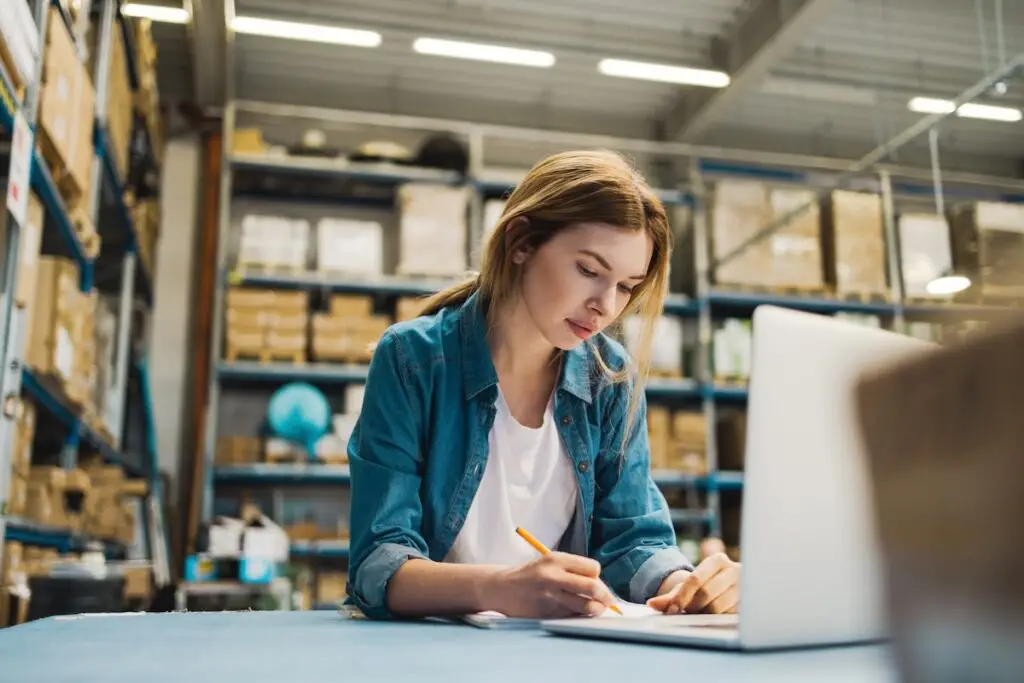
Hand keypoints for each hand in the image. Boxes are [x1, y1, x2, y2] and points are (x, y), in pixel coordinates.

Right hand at [486, 552, 617, 618]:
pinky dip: (580, 616)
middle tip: (608, 601)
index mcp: (556, 560)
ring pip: (586, 606)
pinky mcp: (547, 614)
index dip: (597, 576)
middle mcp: (553, 577)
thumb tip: (601, 587)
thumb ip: (573, 570)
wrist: (501, 588)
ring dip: (596, 610)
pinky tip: (576, 613)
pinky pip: (573, 617)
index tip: (594, 581)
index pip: (593, 568)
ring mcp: (550, 597)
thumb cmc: (531, 575)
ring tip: (595, 609)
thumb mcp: (549, 562)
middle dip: (605, 596)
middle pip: (593, 587)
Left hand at [646, 553, 739, 614]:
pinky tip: (712, 617)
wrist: (725, 590)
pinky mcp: (749, 604)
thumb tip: (652, 604)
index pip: (695, 579)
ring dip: (704, 614)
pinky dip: (715, 620)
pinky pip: (727, 617)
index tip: (673, 609)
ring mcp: (745, 587)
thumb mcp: (687, 588)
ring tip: (700, 613)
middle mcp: (735, 570)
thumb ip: (670, 596)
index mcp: (718, 560)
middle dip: (693, 606)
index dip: (682, 596)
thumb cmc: (704, 587)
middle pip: (706, 594)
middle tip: (687, 612)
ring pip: (718, 607)